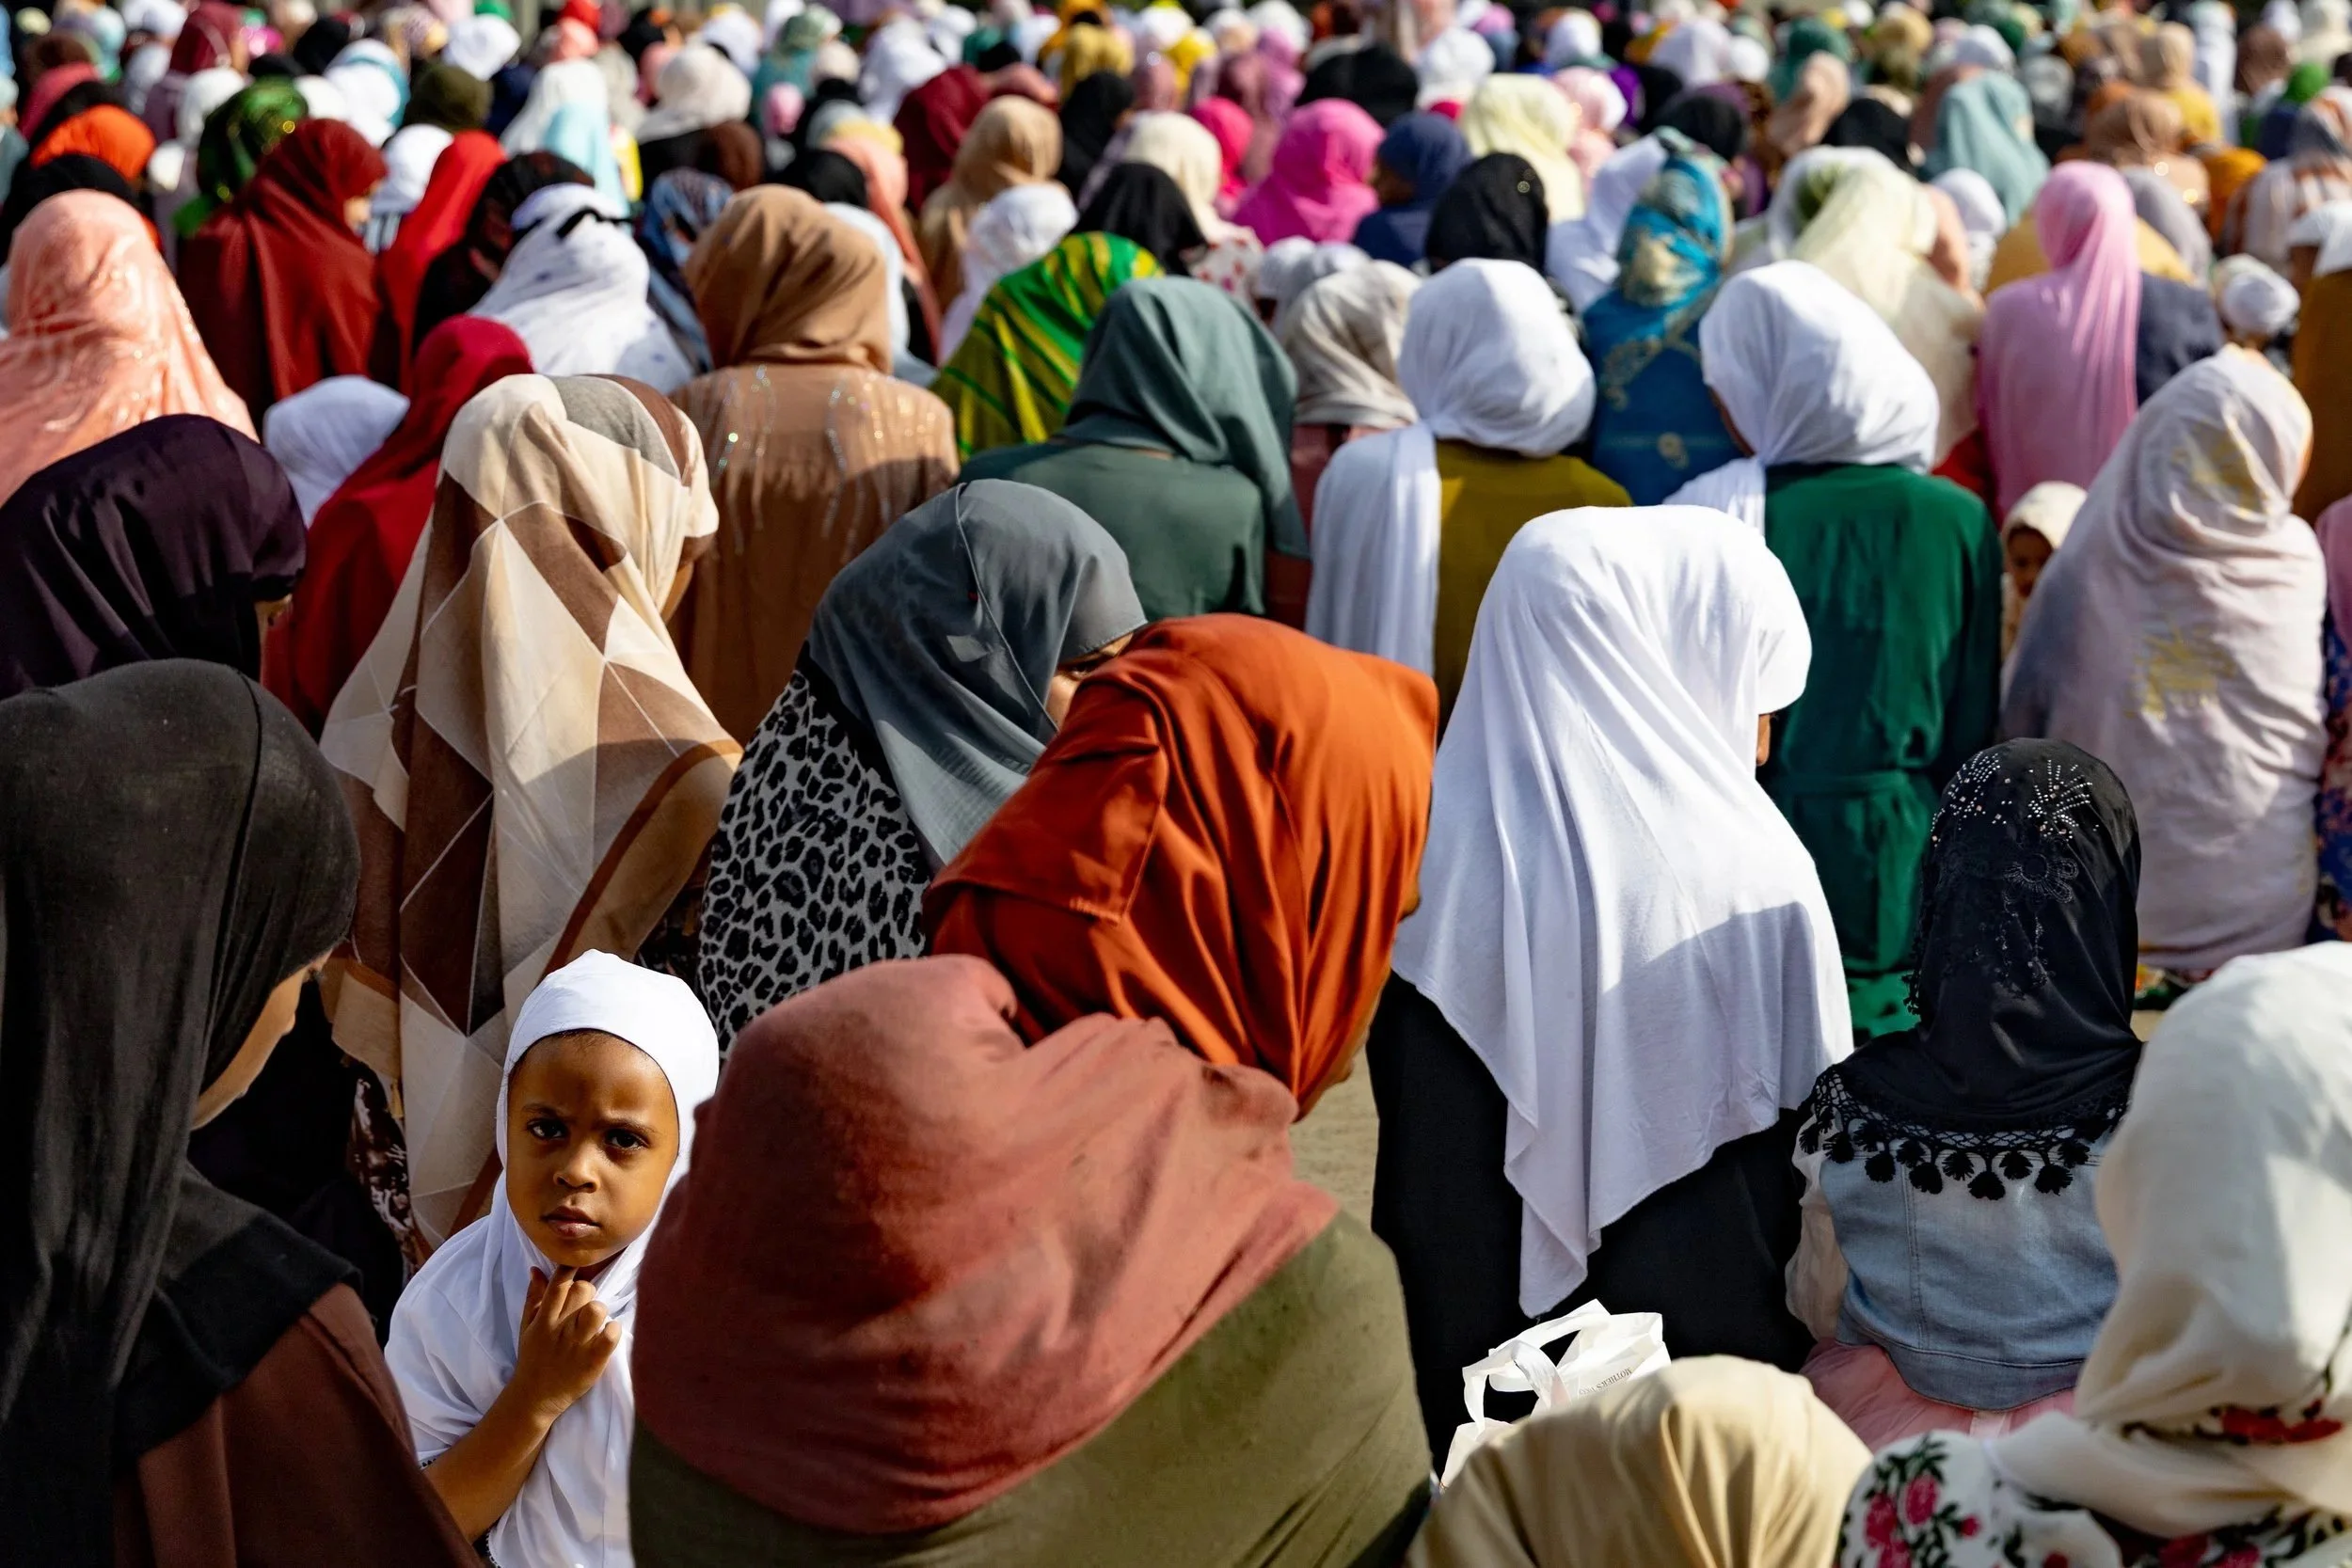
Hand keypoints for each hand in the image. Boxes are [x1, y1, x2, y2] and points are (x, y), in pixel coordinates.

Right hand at [509, 1266, 619, 1420]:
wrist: (535, 1398)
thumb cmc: (533, 1358)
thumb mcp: (527, 1327)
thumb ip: (534, 1298)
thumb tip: (536, 1269)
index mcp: (543, 1320)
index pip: (558, 1285)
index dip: (569, 1269)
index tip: (575, 1266)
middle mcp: (560, 1330)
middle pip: (584, 1291)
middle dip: (587, 1292)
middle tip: (584, 1305)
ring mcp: (578, 1345)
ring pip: (597, 1309)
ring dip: (600, 1311)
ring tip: (595, 1323)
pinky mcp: (594, 1360)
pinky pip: (611, 1334)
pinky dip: (613, 1330)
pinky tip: (607, 1335)